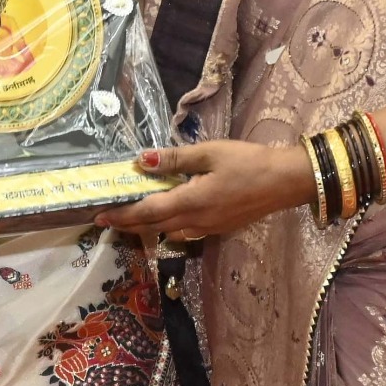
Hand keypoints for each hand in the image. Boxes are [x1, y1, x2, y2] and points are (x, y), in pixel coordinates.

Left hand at [96, 142, 313, 238]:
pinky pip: (185, 232)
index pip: (147, 212)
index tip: (99, 216)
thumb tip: (140, 160)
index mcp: (191, 202)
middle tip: (106, 219)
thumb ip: (173, 159)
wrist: (286, 182)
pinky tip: (166, 215)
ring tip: (131, 216)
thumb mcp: (209, 153)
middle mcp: (196, 222)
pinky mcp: (218, 228)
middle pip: (154, 226)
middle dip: (128, 224)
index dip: (122, 215)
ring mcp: (208, 228)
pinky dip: (168, 226)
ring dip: (147, 226)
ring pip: (169, 231)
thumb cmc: (247, 162)